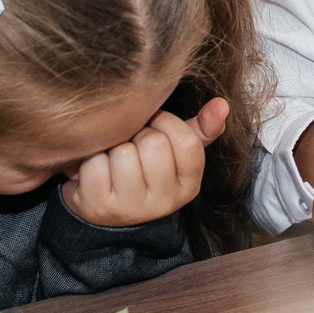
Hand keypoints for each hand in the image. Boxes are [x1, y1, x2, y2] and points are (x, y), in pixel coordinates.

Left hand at [64, 97, 230, 227]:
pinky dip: (92, 160)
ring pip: (123, 153)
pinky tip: (98, 169)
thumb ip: (201, 128)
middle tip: (132, 144)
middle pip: (153, 144)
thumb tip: (221, 104)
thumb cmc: (145, 169)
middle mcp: (164, 203)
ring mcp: (131, 209)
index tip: (154, 124)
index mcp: (189, 186)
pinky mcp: (99, 208)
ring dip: (114, 147)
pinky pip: (96, 165)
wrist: (107, 207)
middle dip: (138, 134)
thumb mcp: (176, 152)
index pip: (187, 142)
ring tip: (114, 158)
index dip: (167, 122)